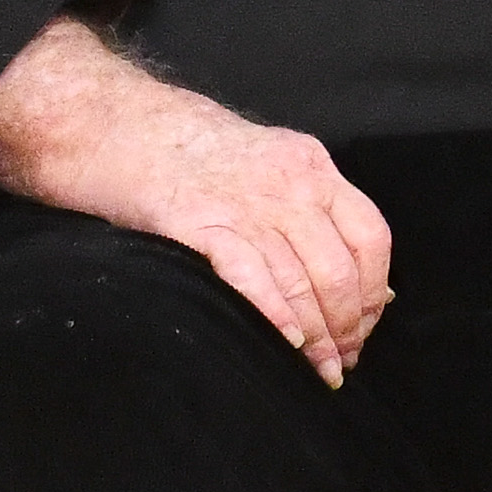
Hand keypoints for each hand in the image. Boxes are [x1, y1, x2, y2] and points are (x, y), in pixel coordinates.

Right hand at [0, 17, 392, 386]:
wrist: (116, 121)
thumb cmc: (192, 155)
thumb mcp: (272, 168)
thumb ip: (316, 217)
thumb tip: (370, 284)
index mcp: (312, 166)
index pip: (370, 236)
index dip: (375, 290)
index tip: (367, 327)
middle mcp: (289, 182)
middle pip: (339, 267)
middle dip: (348, 325)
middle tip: (343, 361)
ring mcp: (244, 201)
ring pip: (301, 279)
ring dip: (318, 336)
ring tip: (320, 370)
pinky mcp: (196, 221)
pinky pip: (250, 275)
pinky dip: (275, 314)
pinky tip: (286, 344)